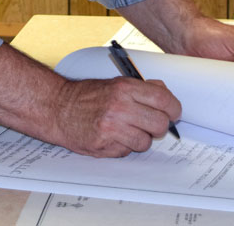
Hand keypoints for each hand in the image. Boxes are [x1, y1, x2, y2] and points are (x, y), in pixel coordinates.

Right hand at [52, 77, 180, 156]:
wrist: (59, 108)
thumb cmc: (87, 95)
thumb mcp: (116, 83)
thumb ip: (142, 88)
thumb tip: (165, 94)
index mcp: (126, 88)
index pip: (164, 100)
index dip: (174, 109)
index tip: (173, 113)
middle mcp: (120, 107)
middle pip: (160, 124)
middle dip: (159, 127)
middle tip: (151, 124)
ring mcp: (112, 128)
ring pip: (145, 142)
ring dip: (140, 138)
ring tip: (128, 129)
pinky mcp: (104, 145)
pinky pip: (127, 151)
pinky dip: (124, 146)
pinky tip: (114, 136)